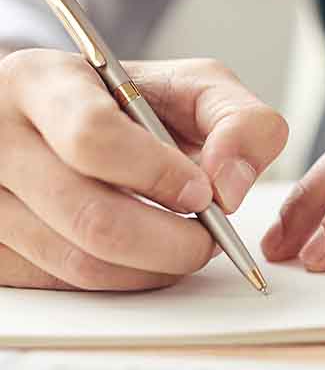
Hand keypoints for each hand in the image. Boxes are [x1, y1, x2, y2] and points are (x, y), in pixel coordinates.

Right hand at [0, 51, 287, 290]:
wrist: (66, 121)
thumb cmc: (132, 104)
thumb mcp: (194, 86)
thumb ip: (237, 120)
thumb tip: (229, 186)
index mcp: (41, 82)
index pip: (93, 138)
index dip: (159, 175)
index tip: (203, 193)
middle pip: (92, 217)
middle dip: (174, 241)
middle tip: (211, 239)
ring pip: (81, 263)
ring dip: (155, 268)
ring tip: (186, 244)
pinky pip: (66, 286)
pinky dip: (123, 281)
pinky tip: (146, 258)